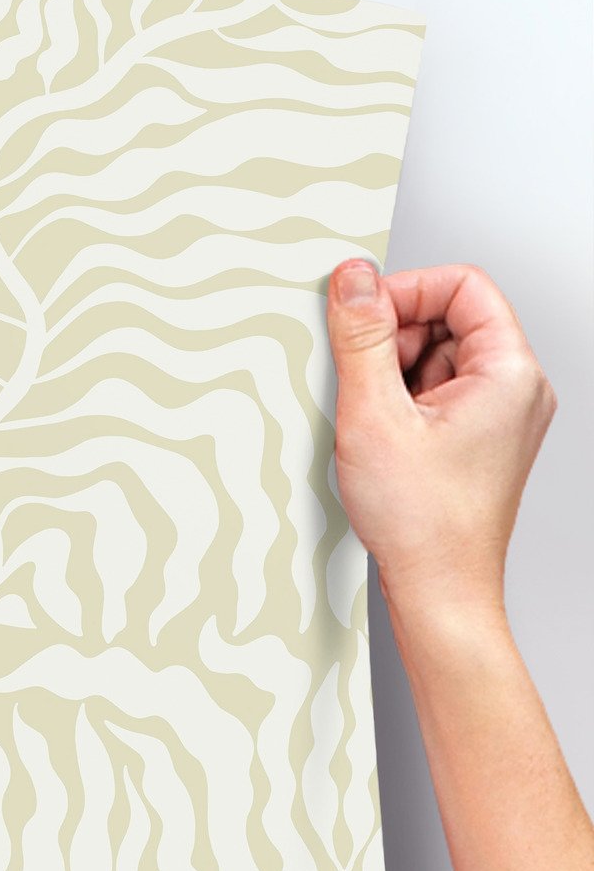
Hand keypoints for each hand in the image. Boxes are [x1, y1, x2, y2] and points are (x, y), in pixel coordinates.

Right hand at [326, 257, 556, 620]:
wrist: (439, 591)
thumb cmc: (423, 523)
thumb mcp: (374, 416)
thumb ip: (362, 338)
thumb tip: (353, 279)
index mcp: (509, 373)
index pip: (462, 286)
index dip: (405, 291)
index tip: (359, 314)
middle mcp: (516, 390)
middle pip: (449, 321)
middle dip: (394, 339)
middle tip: (359, 380)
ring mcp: (499, 418)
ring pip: (437, 360)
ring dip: (392, 377)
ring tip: (372, 423)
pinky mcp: (477, 442)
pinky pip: (435, 396)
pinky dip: (399, 406)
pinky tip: (379, 440)